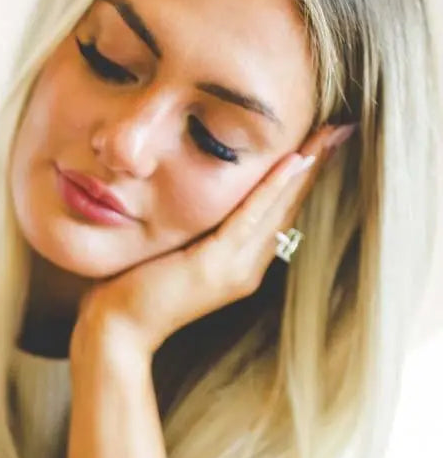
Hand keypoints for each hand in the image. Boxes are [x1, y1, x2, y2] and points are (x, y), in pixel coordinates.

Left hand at [69, 122, 356, 367]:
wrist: (116, 329)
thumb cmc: (133, 289)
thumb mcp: (174, 251)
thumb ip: (195, 230)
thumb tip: (197, 197)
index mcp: (240, 265)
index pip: (278, 214)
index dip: (302, 179)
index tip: (321, 142)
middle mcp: (247, 268)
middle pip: (288, 208)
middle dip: (315, 167)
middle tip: (341, 128)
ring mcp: (234, 269)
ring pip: (278, 210)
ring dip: (305, 170)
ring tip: (329, 135)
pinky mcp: (214, 264)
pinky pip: (250, 218)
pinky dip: (273, 188)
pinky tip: (293, 160)